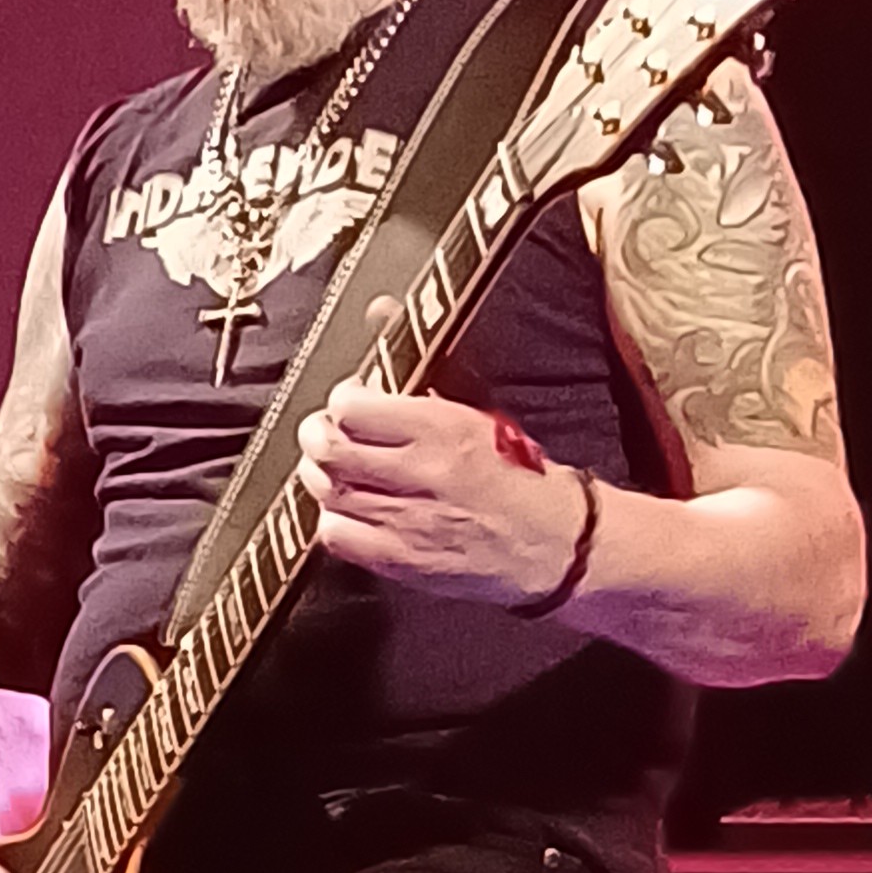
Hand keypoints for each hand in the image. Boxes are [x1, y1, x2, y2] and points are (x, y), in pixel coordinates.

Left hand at [297, 379, 583, 604]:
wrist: (554, 542)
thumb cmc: (519, 476)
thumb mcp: (479, 415)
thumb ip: (422, 382)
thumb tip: (379, 312)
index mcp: (443, 429)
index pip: (355, 408)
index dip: (342, 400)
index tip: (349, 400)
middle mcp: (422, 473)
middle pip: (331, 450)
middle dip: (316, 435)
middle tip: (323, 432)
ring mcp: (408, 521)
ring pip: (328, 491)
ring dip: (320, 475)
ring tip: (333, 468)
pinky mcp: (402, 560)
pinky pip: (337, 537)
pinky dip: (332, 520)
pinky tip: (348, 511)